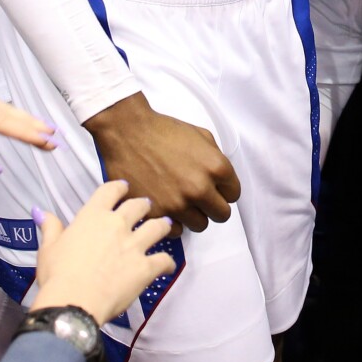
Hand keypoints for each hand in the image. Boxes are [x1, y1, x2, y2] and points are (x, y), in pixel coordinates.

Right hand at [30, 180, 177, 324]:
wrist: (74, 301)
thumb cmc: (57, 274)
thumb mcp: (48, 248)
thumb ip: (50, 227)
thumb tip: (40, 211)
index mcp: (92, 216)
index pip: (110, 191)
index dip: (118, 187)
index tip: (123, 187)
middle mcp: (117, 225)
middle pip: (137, 206)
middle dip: (143, 205)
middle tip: (146, 206)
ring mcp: (134, 245)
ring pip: (156, 228)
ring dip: (162, 225)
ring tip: (165, 225)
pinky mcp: (146, 267)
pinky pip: (164, 260)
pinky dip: (167, 262)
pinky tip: (168, 265)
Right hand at [83, 91, 242, 230]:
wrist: (127, 131)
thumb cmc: (162, 130)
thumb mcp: (200, 135)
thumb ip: (216, 159)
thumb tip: (221, 179)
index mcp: (216, 168)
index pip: (234, 194)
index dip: (224, 190)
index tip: (214, 188)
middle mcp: (199, 189)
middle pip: (221, 215)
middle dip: (212, 206)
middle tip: (200, 198)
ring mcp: (177, 204)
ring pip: (200, 225)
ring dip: (193, 215)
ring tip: (180, 200)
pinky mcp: (156, 213)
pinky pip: (176, 231)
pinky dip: (173, 221)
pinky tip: (166, 206)